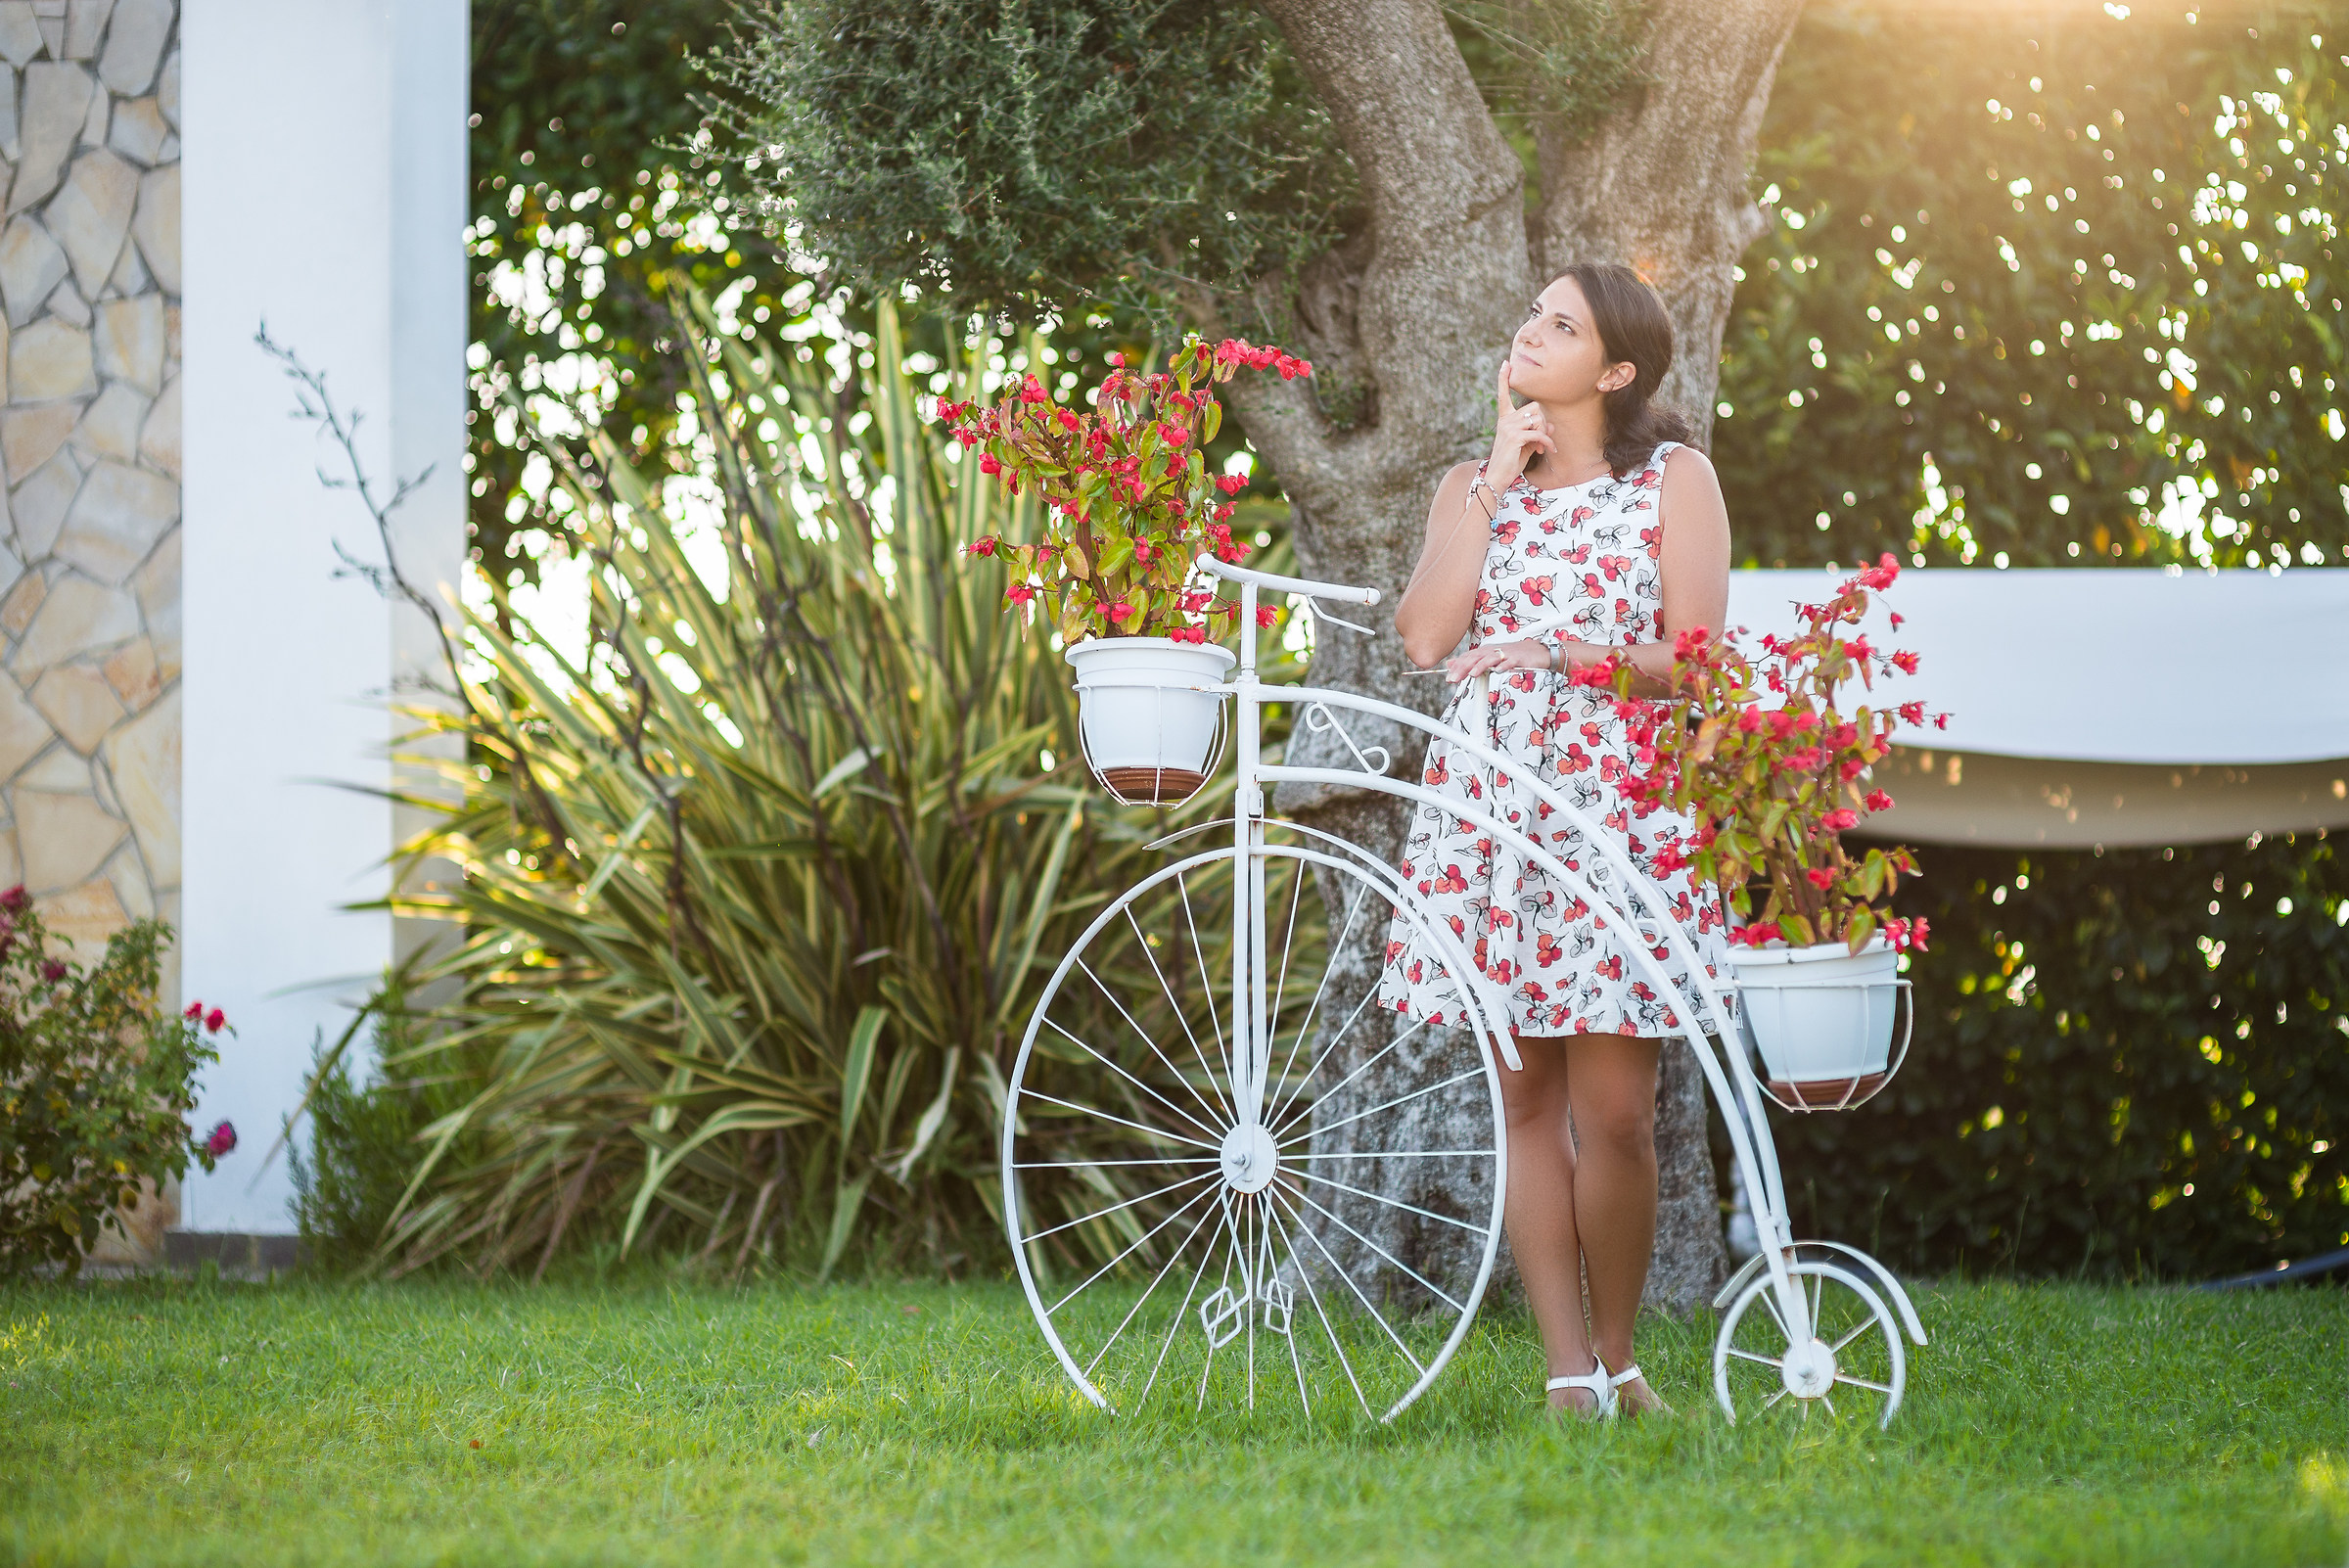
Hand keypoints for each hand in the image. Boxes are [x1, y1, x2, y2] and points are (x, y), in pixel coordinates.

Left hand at [1445, 639, 1552, 681]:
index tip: (1448, 678)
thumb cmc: (1510, 656)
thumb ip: (1469, 661)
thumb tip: (1450, 664)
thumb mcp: (1487, 658)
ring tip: (1472, 674)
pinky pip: (1510, 662)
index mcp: (1484, 652)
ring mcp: (1505, 654)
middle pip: (1475, 658)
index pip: (1467, 658)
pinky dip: (1504, 666)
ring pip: (1490, 659)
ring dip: (1480, 666)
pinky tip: (1498, 671)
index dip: (1457, 667)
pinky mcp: (1518, 658)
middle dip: (1463, 668)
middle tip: (1454, 679)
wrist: (1535, 651)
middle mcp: (1492, 651)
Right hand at [1486, 360, 1555, 491]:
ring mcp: (1509, 427)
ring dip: (1545, 434)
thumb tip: (1551, 424)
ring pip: (1538, 419)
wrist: (1498, 477)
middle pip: (1534, 408)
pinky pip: (1539, 433)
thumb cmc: (1512, 461)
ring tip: (1543, 447)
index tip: (1505, 364)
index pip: (1503, 395)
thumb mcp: (1527, 443)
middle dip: (1543, 423)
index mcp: (1505, 419)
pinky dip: (1547, 442)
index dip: (1503, 379)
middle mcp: (1505, 420)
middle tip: (1543, 439)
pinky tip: (1549, 450)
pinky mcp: (1515, 437)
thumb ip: (1537, 431)